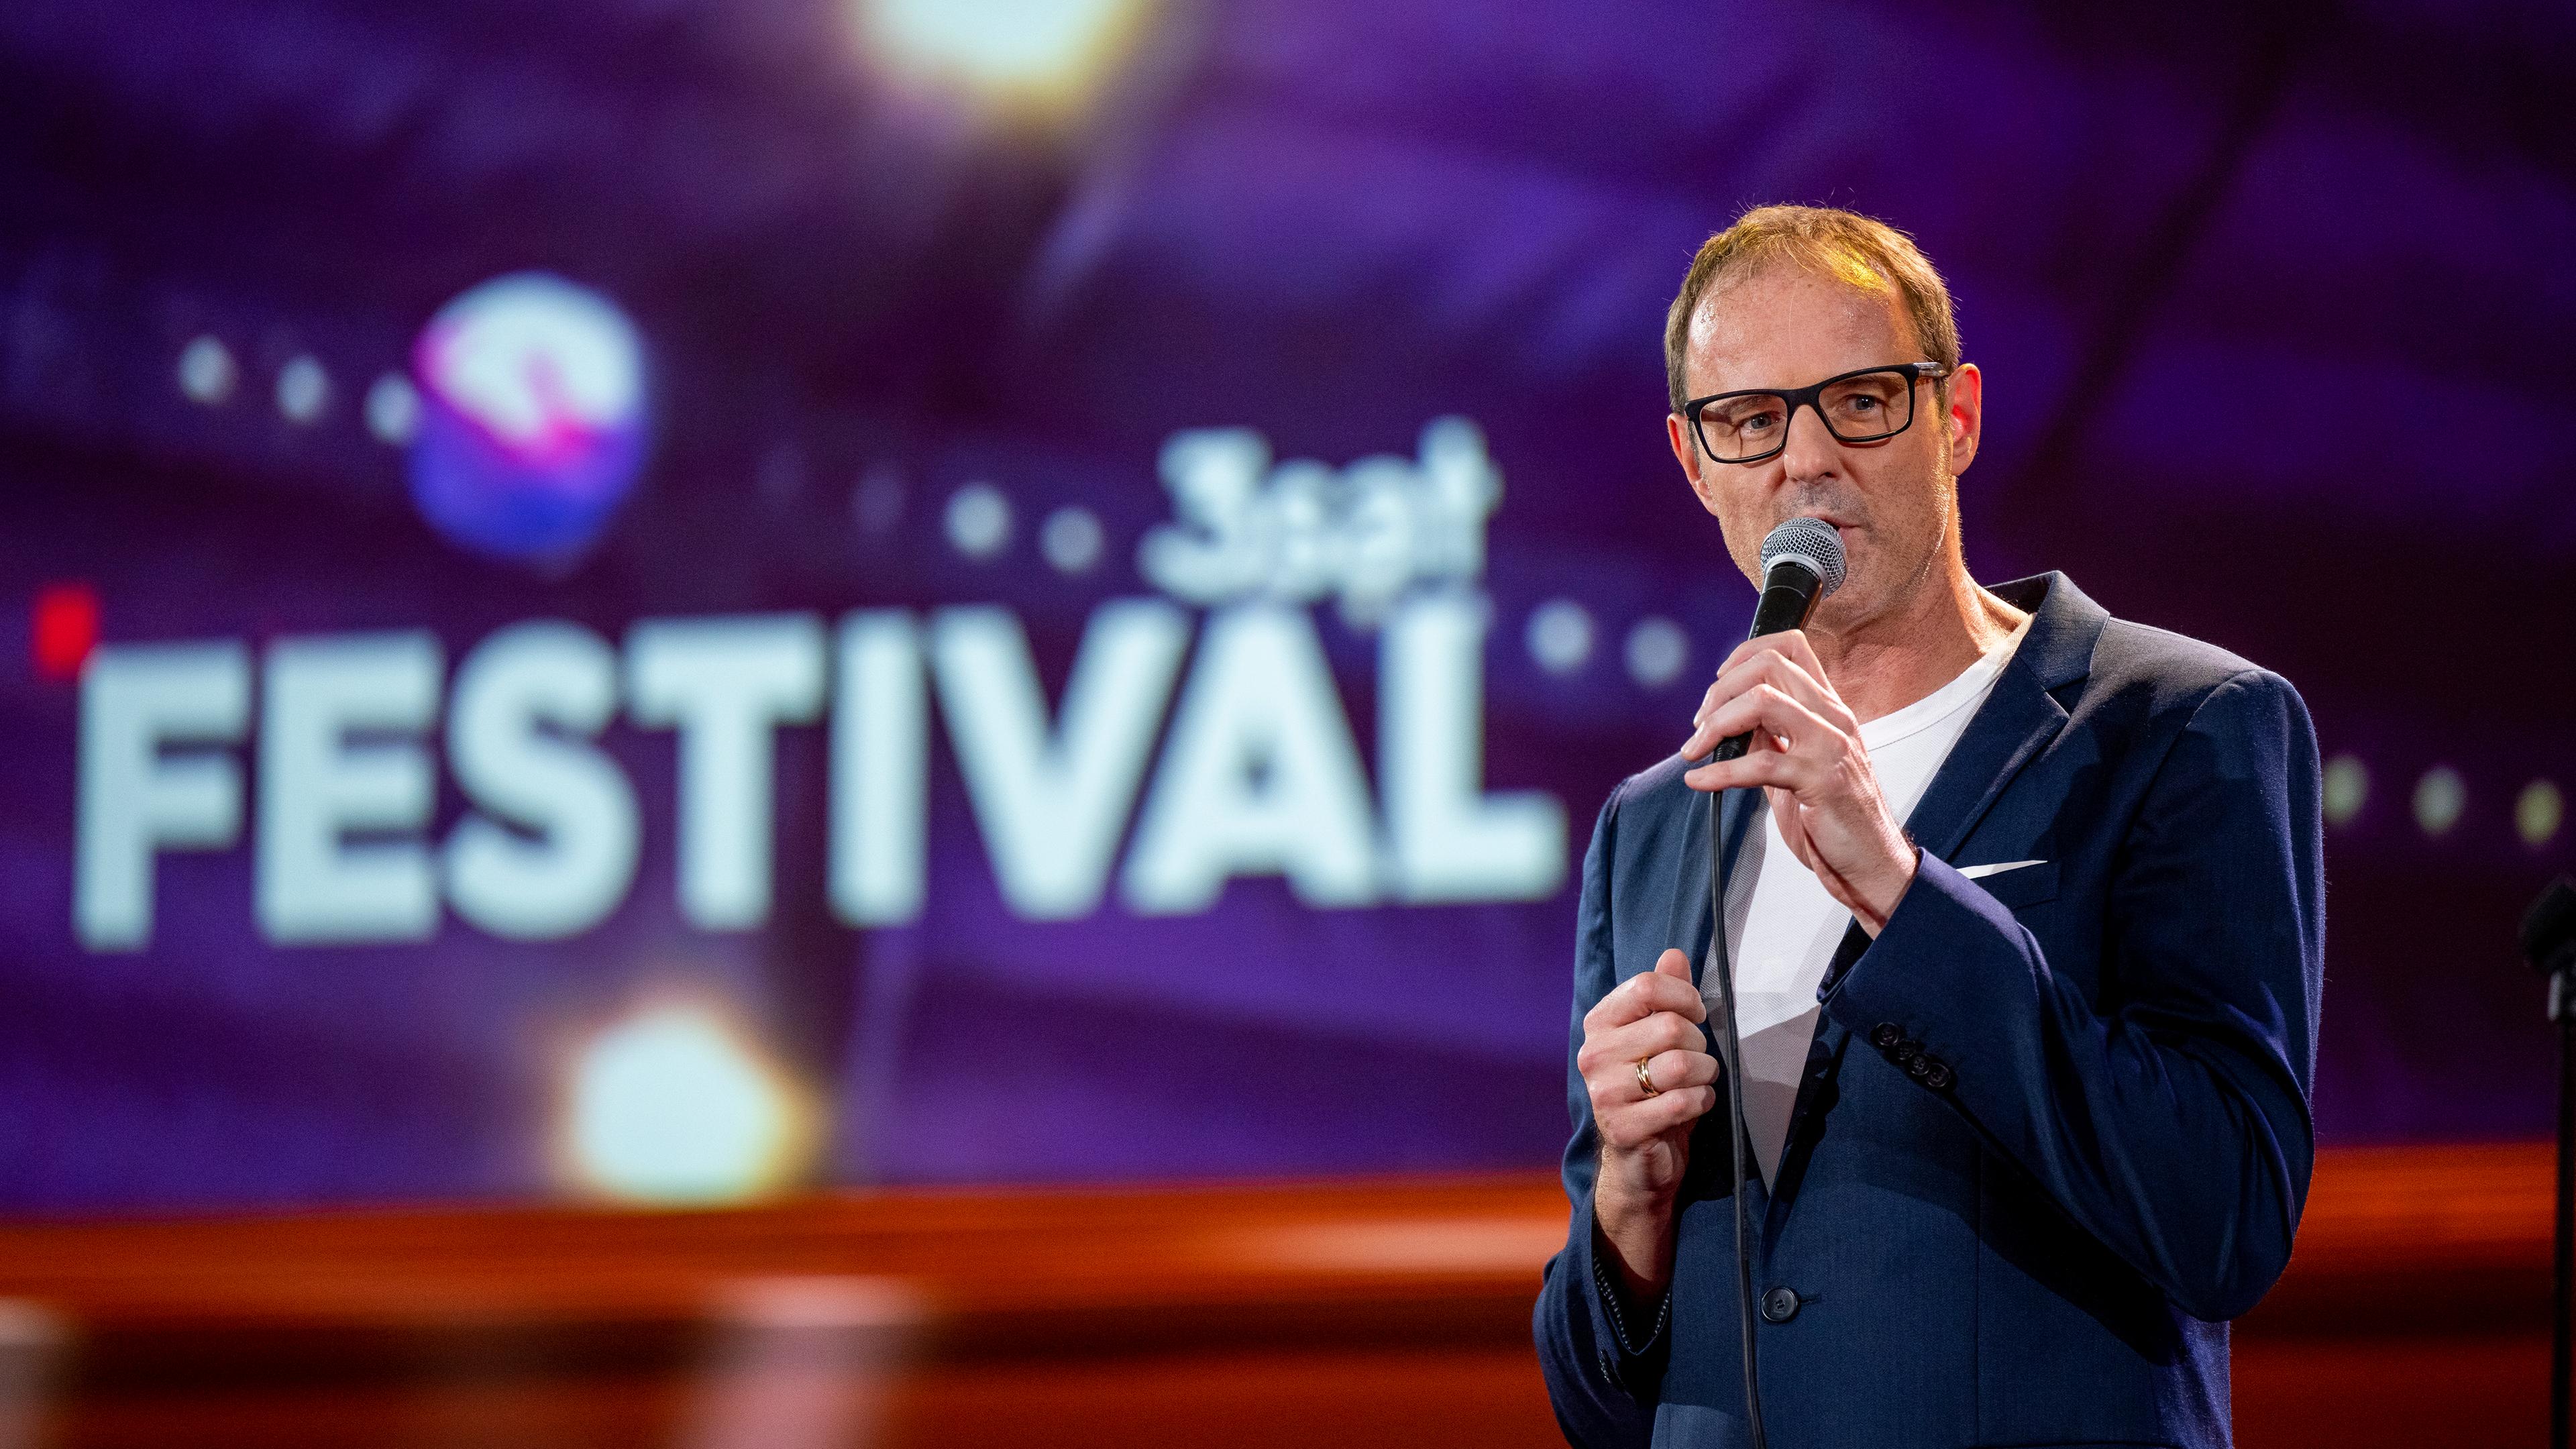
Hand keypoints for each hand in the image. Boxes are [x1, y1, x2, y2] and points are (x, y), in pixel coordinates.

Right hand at [1578, 947, 1718, 1298]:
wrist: (1640, 1160)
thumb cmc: (1654, 1090)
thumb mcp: (1659, 1038)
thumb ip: (1665, 995)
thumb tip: (1674, 954)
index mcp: (1598, 1024)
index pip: (1645, 985)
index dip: (1684, 996)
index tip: (1696, 1014)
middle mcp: (1593, 1055)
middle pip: (1670, 1027)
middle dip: (1699, 1045)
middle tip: (1697, 1061)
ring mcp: (1604, 1094)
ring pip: (1678, 1065)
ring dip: (1704, 1075)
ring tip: (1699, 1083)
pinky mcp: (1623, 1127)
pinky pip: (1681, 1103)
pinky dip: (1701, 1102)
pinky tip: (1694, 1106)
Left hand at [1677, 630, 1917, 933]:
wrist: (1872, 861)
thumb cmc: (1834, 816)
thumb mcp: (1798, 765)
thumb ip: (1770, 737)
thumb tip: (1727, 724)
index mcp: (1829, 708)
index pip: (1791, 646)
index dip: (1744, 654)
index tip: (1718, 685)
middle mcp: (1833, 717)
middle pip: (1768, 666)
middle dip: (1720, 691)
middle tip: (1699, 725)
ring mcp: (1830, 746)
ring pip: (1761, 701)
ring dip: (1715, 723)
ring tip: (1695, 750)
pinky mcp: (1821, 781)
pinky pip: (1758, 763)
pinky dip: (1718, 771)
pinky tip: (1699, 781)